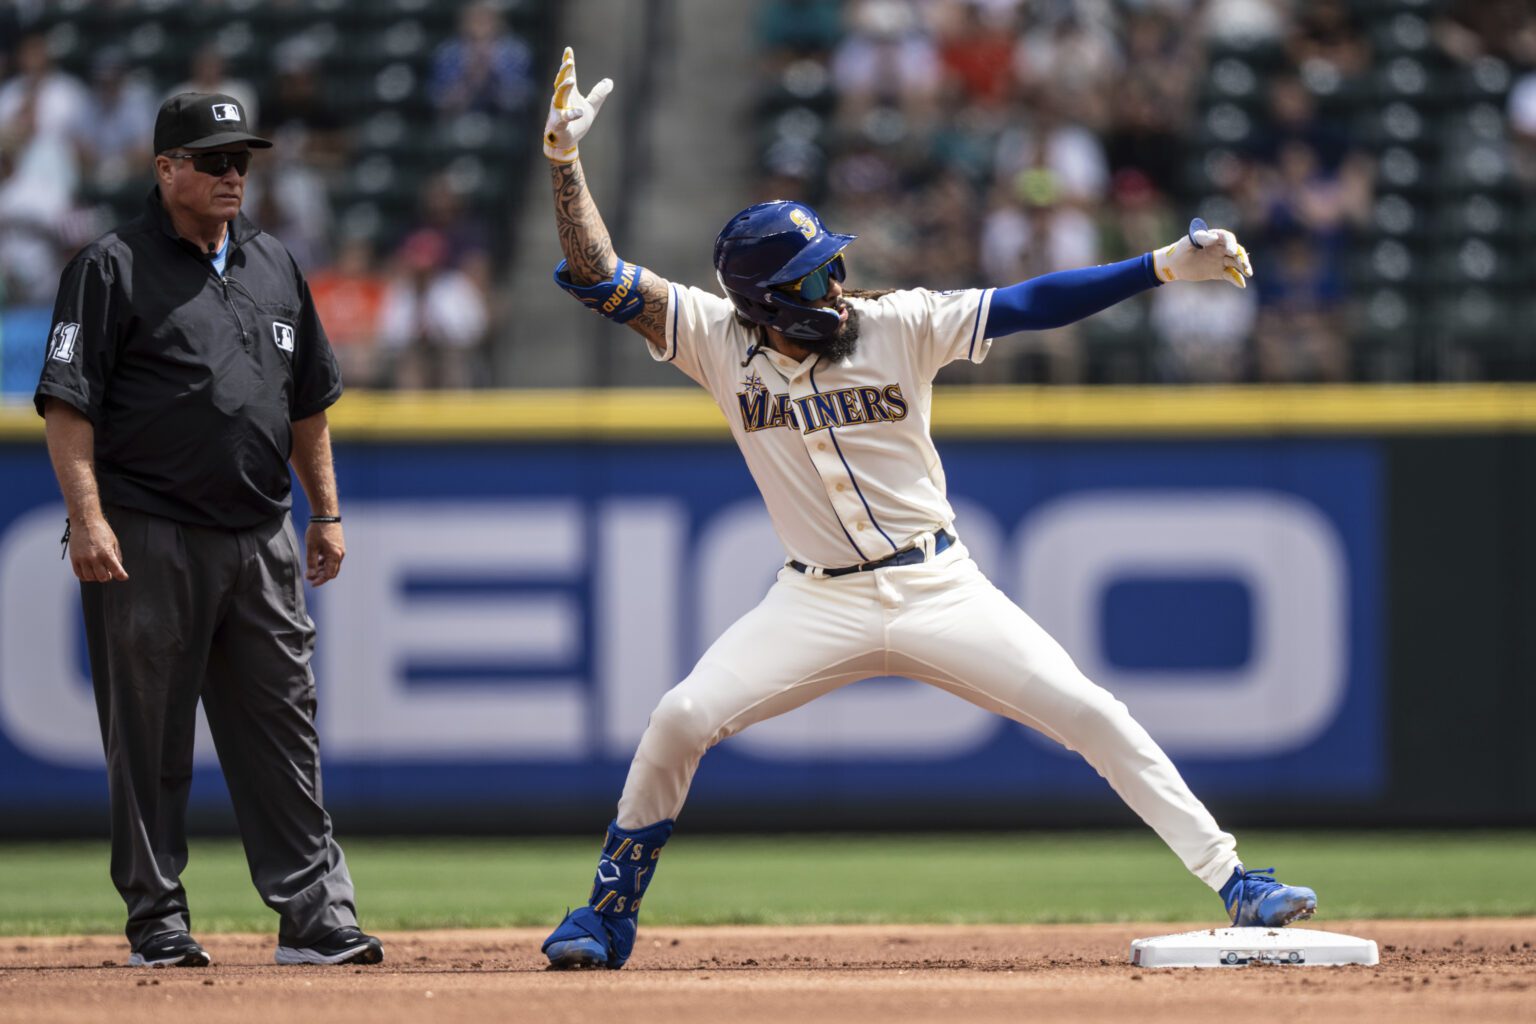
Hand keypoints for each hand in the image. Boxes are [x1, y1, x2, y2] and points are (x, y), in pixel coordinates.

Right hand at [70, 513, 127, 582]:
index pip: (116, 570)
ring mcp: (83, 559)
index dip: (121, 576)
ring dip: (96, 576)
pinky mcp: (74, 559)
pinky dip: (85, 576)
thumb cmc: (102, 531)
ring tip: (98, 570)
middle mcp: (94, 557)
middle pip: (102, 578)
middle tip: (108, 571)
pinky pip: (79, 574)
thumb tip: (117, 570)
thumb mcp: (114, 542)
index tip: (124, 577)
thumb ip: (116, 557)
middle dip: (107, 576)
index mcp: (107, 553)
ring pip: (90, 577)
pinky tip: (89, 571)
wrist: (85, 522)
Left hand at [305, 521, 344, 585]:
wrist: (326, 515)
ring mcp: (341, 550)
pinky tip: (317, 560)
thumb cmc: (318, 530)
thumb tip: (311, 576)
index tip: (311, 583)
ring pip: (333, 565)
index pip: (329, 574)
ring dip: (323, 569)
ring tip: (312, 569)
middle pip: (332, 572)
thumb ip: (312, 563)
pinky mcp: (339, 546)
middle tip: (310, 577)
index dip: (320, 580)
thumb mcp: (311, 547)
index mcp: (334, 556)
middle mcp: (340, 554)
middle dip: (321, 576)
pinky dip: (326, 562)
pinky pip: (334, 559)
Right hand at [544, 46, 612, 162]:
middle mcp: (561, 99)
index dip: (567, 62)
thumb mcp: (592, 106)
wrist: (567, 142)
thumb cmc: (576, 122)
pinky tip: (578, 111)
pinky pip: (563, 118)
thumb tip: (609, 81)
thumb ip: (599, 94)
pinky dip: (570, 115)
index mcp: (570, 93)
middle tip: (569, 62)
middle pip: (561, 82)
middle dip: (564, 72)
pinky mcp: (559, 124)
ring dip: (564, 88)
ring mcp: (558, 110)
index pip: (569, 75)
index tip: (568, 49)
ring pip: (558, 97)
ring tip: (571, 81)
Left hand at [1153, 223, 1253, 288]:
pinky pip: (1230, 275)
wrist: (1174, 265)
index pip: (1227, 238)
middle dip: (1241, 257)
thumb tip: (1214, 237)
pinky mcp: (1219, 272)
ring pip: (1236, 263)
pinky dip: (1236, 279)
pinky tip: (1241, 284)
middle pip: (1236, 251)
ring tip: (1248, 273)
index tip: (1230, 251)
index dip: (1231, 243)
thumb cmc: (1180, 250)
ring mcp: (1221, 260)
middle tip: (1244, 265)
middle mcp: (1221, 248)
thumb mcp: (1188, 243)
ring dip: (1243, 267)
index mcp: (1214, 237)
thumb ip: (1201, 238)